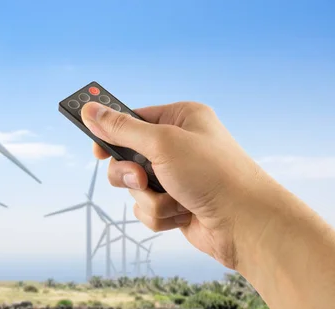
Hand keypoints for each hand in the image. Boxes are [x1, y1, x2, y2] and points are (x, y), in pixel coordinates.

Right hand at [80, 101, 272, 268]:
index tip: (96, 149)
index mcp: (181, 118)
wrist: (245, 224)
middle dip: (130, 174)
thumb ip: (122, 129)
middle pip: (128, 157)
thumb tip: (89, 110)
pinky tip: (183, 214)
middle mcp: (179, 146)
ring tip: (175, 200)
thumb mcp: (162, 143)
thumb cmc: (212, 174)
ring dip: (150, 198)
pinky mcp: (177, 204)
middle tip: (141, 179)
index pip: (134, 119)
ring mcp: (178, 177)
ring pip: (135, 188)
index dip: (112, 134)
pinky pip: (148, 209)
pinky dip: (161, 215)